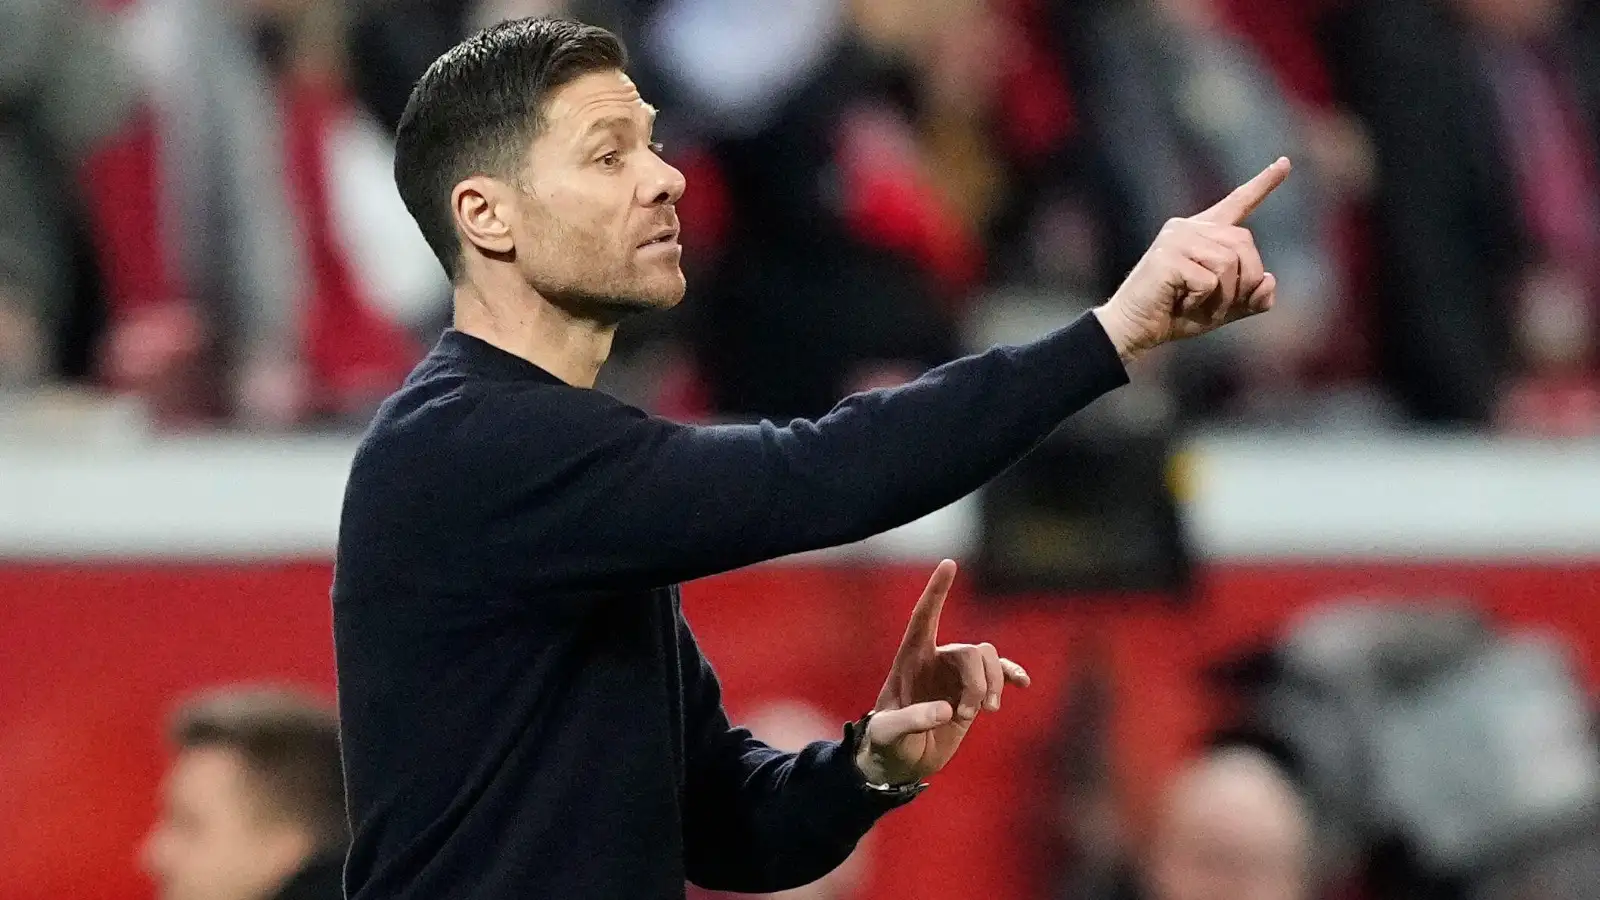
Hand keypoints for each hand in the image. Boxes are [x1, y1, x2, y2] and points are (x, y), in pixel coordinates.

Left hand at [855, 560, 1030, 785]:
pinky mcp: (971, 693)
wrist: (899, 762)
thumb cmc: (884, 742)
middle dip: (978, 681)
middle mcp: (935, 660)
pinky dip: (1010, 676)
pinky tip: (1022, 684)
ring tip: (986, 712)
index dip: (936, 591)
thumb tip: (947, 711)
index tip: (949, 564)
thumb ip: (911, 721)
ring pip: (987, 660)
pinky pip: (998, 675)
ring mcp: (956, 675)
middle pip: (970, 651)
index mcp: (910, 659)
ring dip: (992, 685)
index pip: (925, 617)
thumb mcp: (887, 733)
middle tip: (968, 714)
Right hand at [1094, 158, 1290, 362]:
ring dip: (1223, 295)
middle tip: (1222, 306)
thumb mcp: (1225, 307)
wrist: (1134, 330)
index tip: (1285, 162)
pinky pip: (1209, 280)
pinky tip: (1179, 301)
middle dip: (1246, 280)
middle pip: (1244, 243)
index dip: (1264, 184)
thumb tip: (1268, 280)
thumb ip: (1253, 296)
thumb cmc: (1176, 315)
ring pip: (1229, 263)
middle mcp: (1189, 227)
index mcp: (1203, 233)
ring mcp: (1176, 238)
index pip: (1238, 203)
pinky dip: (1201, 300)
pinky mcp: (1167, 256)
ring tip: (1197, 304)